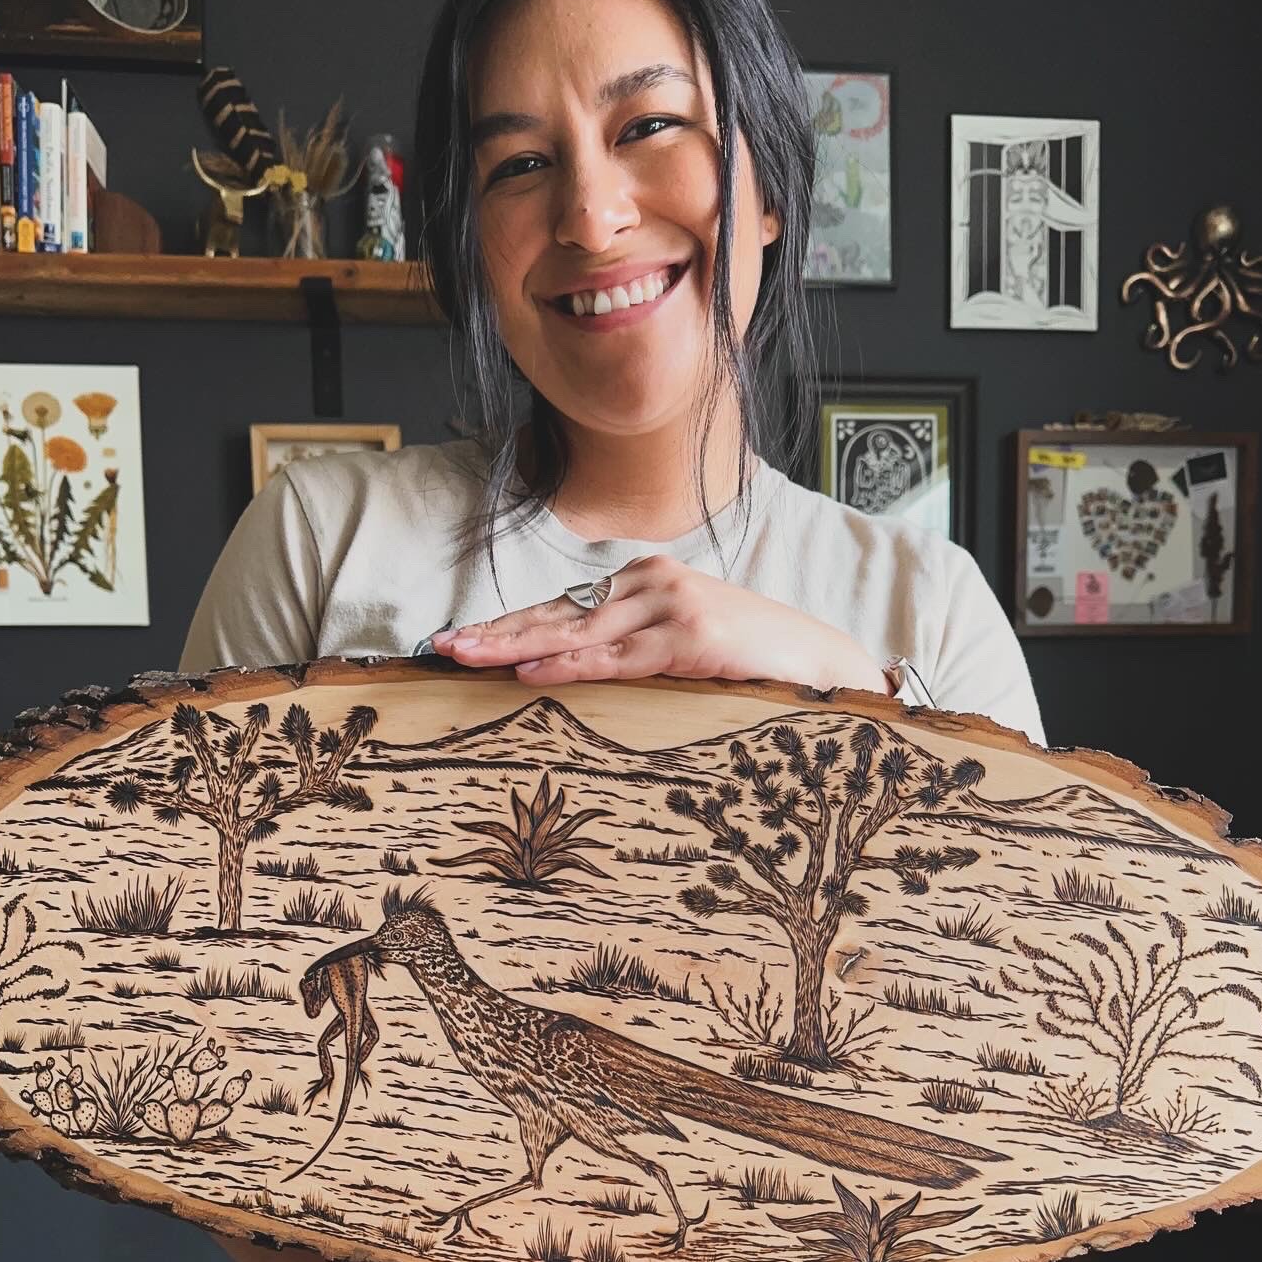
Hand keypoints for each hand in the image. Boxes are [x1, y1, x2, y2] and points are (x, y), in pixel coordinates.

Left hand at [431, 555, 892, 693]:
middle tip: (439, 647)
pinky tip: (529, 669)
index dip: (505, 624)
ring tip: (465, 655)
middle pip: (555, 611)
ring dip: (514, 644)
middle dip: (494, 631)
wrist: (822, 662)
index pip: (560, 607)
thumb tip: (569, 678)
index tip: (456, 640)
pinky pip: (616, 655)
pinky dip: (570, 661)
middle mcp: (650, 584)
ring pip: (575, 629)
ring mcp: (670, 605)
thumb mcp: (680, 654)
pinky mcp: (690, 634)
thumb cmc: (750, 664)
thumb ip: (631, 655)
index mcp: (643, 585)